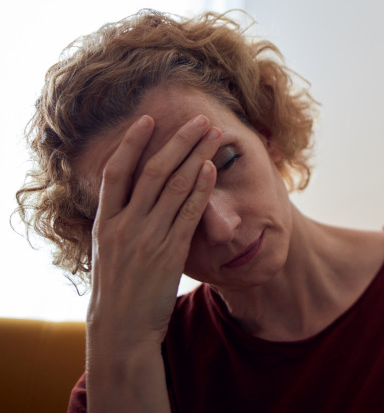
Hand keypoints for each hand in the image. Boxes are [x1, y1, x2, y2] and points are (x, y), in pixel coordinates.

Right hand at [88, 114, 220, 346]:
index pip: (116, 172)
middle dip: (178, 141)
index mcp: (104, 222)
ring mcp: (146, 238)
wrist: (121, 329)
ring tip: (214, 135)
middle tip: (199, 119)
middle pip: (152, 171)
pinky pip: (188, 212)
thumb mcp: (109, 249)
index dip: (131, 143)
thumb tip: (133, 196)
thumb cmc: (118, 288)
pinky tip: (211, 168)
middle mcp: (123, 225)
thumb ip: (121, 221)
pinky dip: (201, 188)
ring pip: (174, 186)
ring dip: (197, 156)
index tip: (147, 119)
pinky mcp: (169, 252)